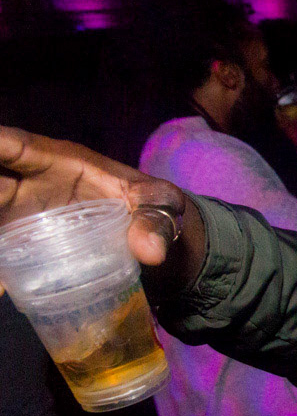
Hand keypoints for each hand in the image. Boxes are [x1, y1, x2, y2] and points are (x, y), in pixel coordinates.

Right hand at [0, 126, 195, 294]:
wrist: (151, 236)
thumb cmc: (151, 207)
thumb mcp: (160, 208)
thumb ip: (155, 222)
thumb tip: (150, 250)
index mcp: (62, 162)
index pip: (19, 146)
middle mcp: (31, 183)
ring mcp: (21, 213)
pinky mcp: (20, 241)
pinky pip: (2, 250)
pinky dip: (0, 269)